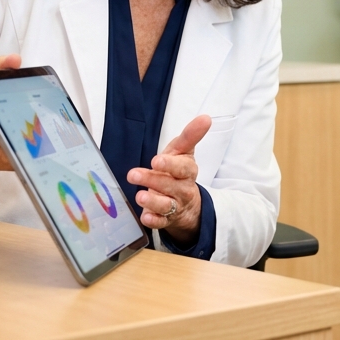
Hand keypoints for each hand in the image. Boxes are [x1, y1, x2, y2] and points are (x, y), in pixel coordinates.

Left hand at [127, 114, 209, 244]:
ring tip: (140, 196)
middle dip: (153, 180)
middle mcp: (183, 189)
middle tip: (133, 174)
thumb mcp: (183, 152)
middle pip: (171, 186)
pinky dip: (153, 220)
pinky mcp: (166, 220)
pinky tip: (145, 217)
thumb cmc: (178, 171)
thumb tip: (206, 117)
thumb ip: (190, 135)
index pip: (183, 167)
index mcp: (187, 171)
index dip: (171, 165)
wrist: (186, 202)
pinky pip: (161, 222)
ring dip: (153, 201)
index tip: (156, 160)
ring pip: (166, 205)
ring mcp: (175, 205)